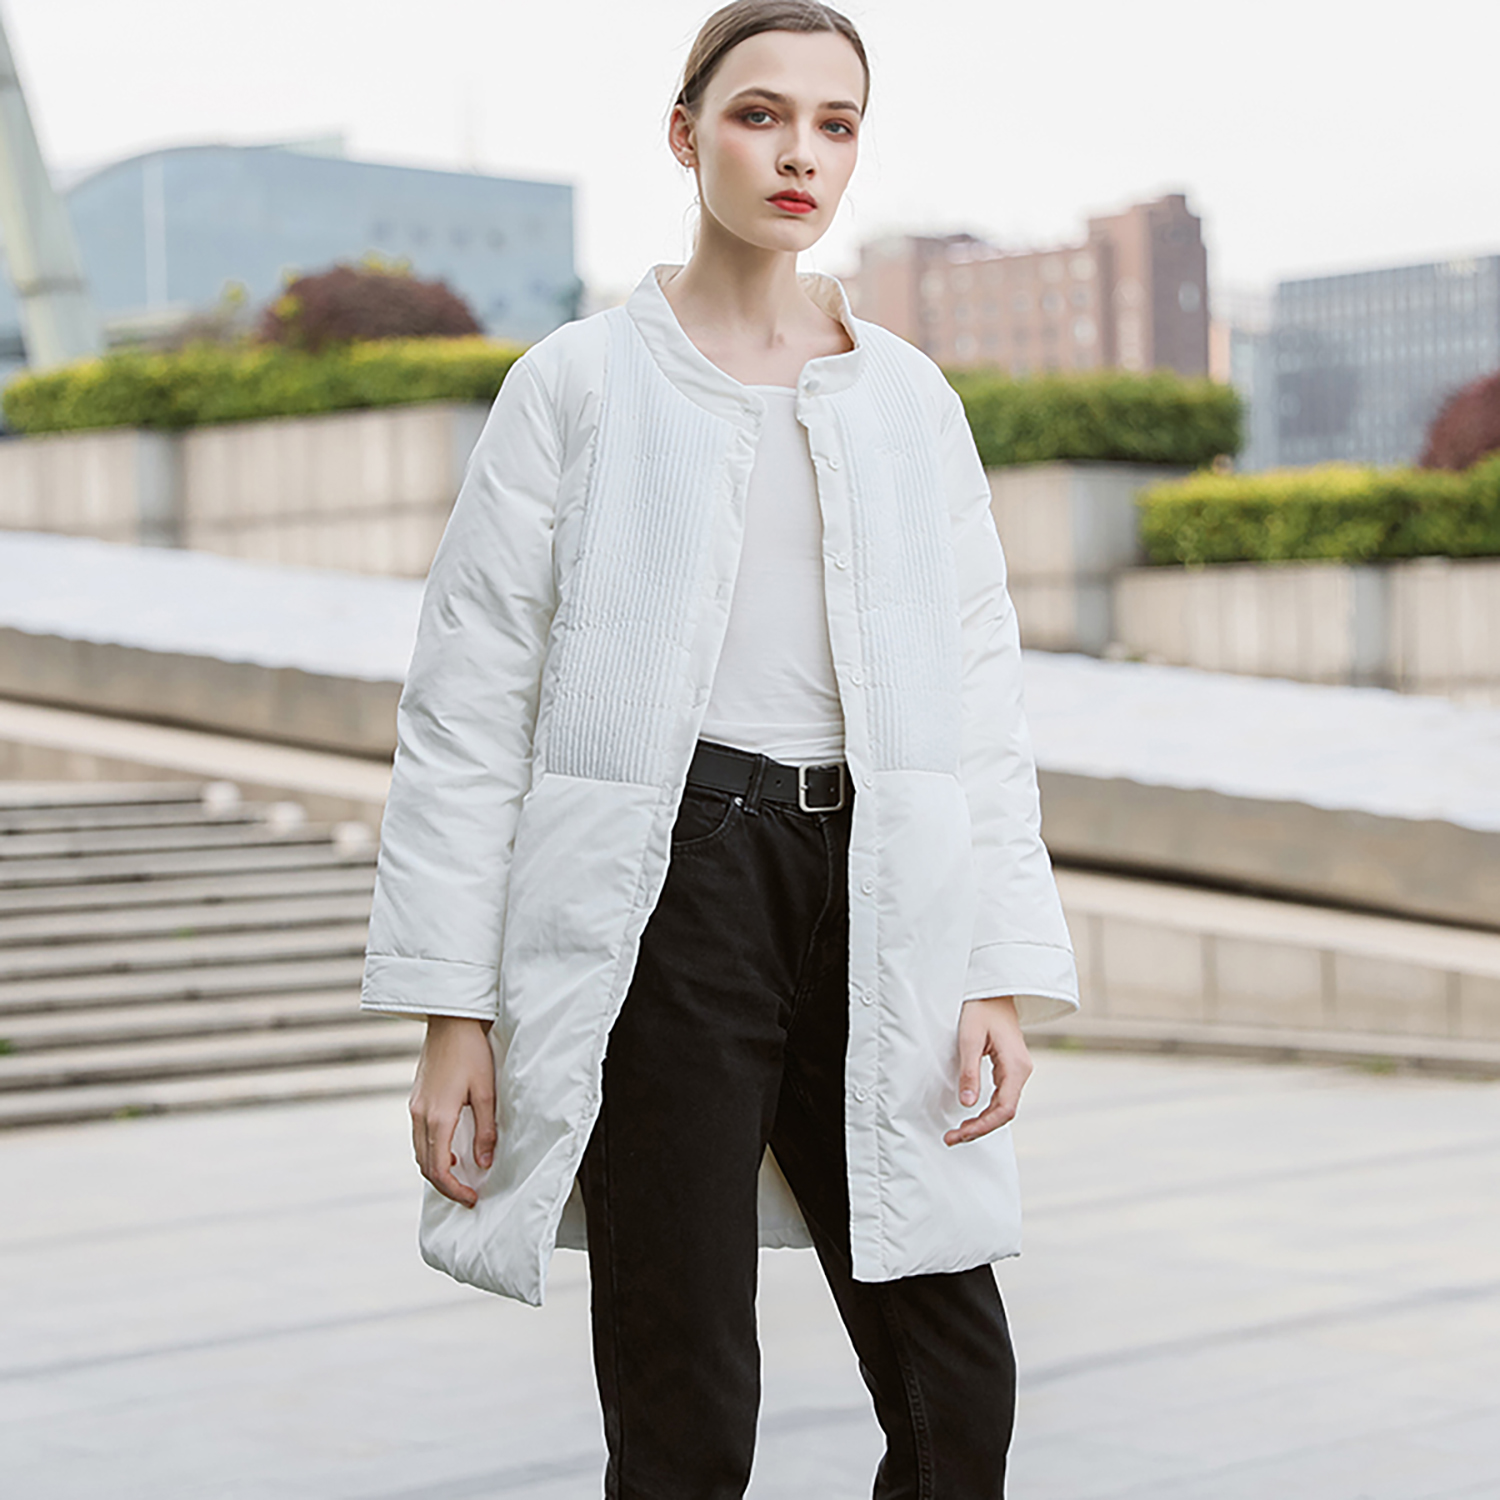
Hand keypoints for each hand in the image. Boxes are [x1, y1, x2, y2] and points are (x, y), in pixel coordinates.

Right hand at [409, 1015, 497, 1207]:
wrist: (450, 1021)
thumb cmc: (472, 1051)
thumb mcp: (486, 1091)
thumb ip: (485, 1129)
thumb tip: (483, 1162)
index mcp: (437, 1116)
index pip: (439, 1168)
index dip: (454, 1189)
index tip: (472, 1198)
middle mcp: (420, 1115)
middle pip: (425, 1164)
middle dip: (445, 1185)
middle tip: (467, 1194)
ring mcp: (414, 1106)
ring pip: (419, 1151)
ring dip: (436, 1168)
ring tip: (460, 1176)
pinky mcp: (416, 1098)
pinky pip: (418, 1135)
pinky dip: (431, 1150)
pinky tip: (450, 1149)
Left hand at [943, 996, 1031, 1146]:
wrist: (993, 990)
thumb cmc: (981, 1009)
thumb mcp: (969, 1039)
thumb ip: (969, 1072)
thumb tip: (967, 1104)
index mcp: (1016, 1066)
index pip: (1004, 1109)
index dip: (982, 1126)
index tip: (960, 1134)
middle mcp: (1021, 1071)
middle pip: (1004, 1112)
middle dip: (979, 1128)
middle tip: (951, 1138)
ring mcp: (1017, 1070)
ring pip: (1003, 1106)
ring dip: (982, 1122)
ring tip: (957, 1132)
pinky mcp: (1009, 1068)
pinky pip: (1001, 1097)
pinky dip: (986, 1110)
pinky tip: (971, 1117)